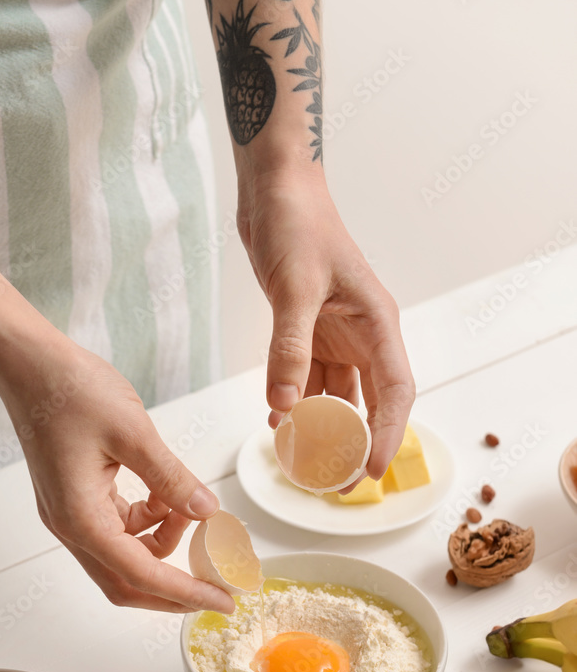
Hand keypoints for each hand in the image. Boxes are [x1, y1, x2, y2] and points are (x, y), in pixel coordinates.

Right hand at [0, 336, 235, 613]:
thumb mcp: (133, 433)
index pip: (139, 575)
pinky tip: (165, 493)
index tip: (220, 601)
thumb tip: (206, 511)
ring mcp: (72, 512)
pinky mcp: (78, 497)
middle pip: (126, 582)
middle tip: (216, 584)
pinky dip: (150, 519)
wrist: (30, 364)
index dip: (184, 592)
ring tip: (187, 506)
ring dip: (163, 541)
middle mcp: (71, 525)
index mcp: (80, 518)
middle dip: (173, 587)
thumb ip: (171, 479)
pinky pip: (120, 527)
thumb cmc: (69, 391)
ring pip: (125, 554)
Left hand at [237, 169, 414, 480]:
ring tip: (303, 460)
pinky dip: (295, 402)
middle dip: (355, 444)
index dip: (387, 434)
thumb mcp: (294, 287)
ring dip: (321, 426)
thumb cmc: (298, 223)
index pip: (395, 390)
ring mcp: (336, 334)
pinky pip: (308, 377)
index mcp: (378, 323)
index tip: (370, 470)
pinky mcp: (309, 331)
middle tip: (337, 482)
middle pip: (370, 402)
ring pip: (336, 394)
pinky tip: (277, 421)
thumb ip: (289, 348)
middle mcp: (363, 334)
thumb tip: (284, 407)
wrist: (275, 189)